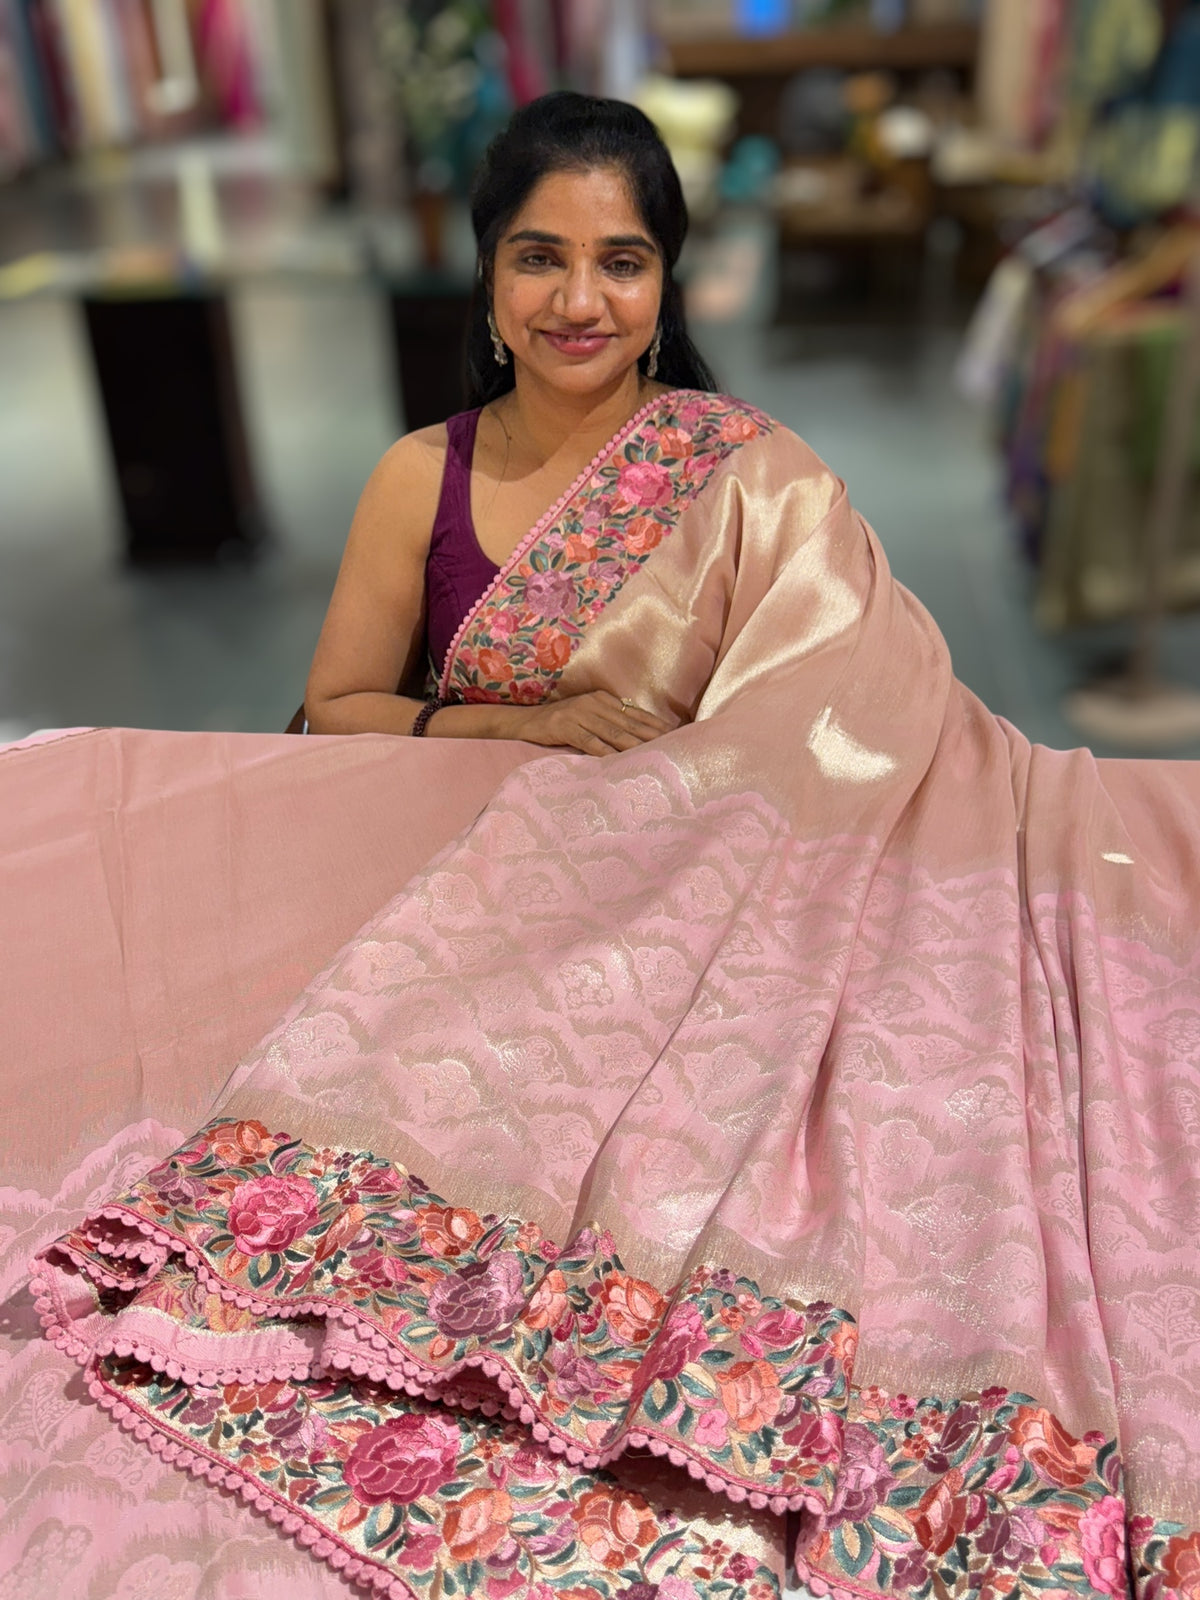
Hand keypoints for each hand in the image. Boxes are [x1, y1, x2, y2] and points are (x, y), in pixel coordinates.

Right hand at [514, 691, 673, 754]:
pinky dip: (606, 752)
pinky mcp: (566, 727)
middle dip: (652, 736)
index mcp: (604, 699)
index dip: (656, 725)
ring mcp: (580, 714)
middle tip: (673, 746)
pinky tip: (618, 761)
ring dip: (635, 745)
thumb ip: (610, 722)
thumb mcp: (588, 716)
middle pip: (629, 723)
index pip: (635, 714)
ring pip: (614, 733)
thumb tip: (639, 736)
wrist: (527, 722)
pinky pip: (590, 742)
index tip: (676, 735)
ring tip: (653, 755)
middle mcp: (595, 704)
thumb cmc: (561, 723)